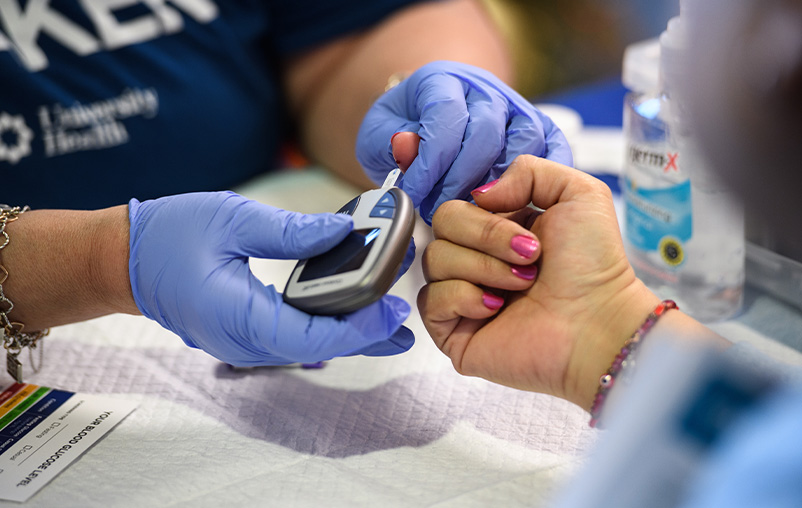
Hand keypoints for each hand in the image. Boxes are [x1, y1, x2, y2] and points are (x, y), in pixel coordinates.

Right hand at [128, 191, 413, 365]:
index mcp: (241, 318)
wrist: (124, 261)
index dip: (360, 326)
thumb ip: (290, 231)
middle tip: (405, 322)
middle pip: (320, 346)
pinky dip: (325, 325)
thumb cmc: (169, 237)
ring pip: (309, 345)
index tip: (394, 308)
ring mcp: (244, 342)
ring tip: (388, 320)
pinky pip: (294, 336)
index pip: (315, 335)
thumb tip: (343, 232)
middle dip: (365, 334)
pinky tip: (347, 312)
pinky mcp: (245, 333)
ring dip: (349, 331)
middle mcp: (246, 341)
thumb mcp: (232, 220)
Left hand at [357, 60, 572, 223]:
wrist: (427, 123)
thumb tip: (407, 147)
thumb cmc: (404, 130)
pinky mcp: (540, 129)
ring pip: (524, 142)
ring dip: (498, 186)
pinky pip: (553, 149)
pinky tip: (520, 206)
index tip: (415, 192)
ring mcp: (517, 108)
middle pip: (486, 133)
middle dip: (460, 180)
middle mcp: (486, 90)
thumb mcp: (379, 133)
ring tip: (471, 212)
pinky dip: (543, 179)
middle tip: (440, 210)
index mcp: (443, 81)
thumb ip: (389, 141)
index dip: (431, 161)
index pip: (445, 115)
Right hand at [417, 156, 659, 408]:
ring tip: (523, 285)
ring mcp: (462, 294)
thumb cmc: (594, 266)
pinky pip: (430, 299)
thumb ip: (528, 170)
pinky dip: (463, 297)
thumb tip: (479, 194)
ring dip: (483, 268)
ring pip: (435, 259)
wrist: (597, 323)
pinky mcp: (452, 330)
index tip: (515, 220)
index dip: (477, 205)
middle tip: (530, 256)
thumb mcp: (578, 193)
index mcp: (500, 227)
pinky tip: (496, 308)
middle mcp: (478, 258)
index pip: (460, 200)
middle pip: (442, 223)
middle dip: (487, 235)